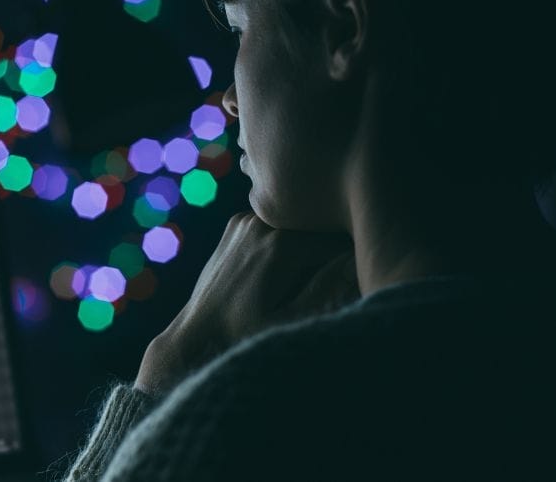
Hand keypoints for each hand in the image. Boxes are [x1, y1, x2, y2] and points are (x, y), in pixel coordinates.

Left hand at [134, 212, 358, 395]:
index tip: (357, 278)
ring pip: (297, 225)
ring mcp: (246, 220)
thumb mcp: (289, 323)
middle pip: (317, 228)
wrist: (197, 333)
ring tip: (303, 279)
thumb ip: (328, 290)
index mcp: (281, 244)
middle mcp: (262, 222)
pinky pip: (275, 225)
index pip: (340, 239)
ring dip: (308, 244)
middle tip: (332, 280)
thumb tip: (357, 260)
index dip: (354, 258)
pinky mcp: (237, 224)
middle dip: (330, 250)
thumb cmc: (244, 336)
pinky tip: (281, 272)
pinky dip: (285, 241)